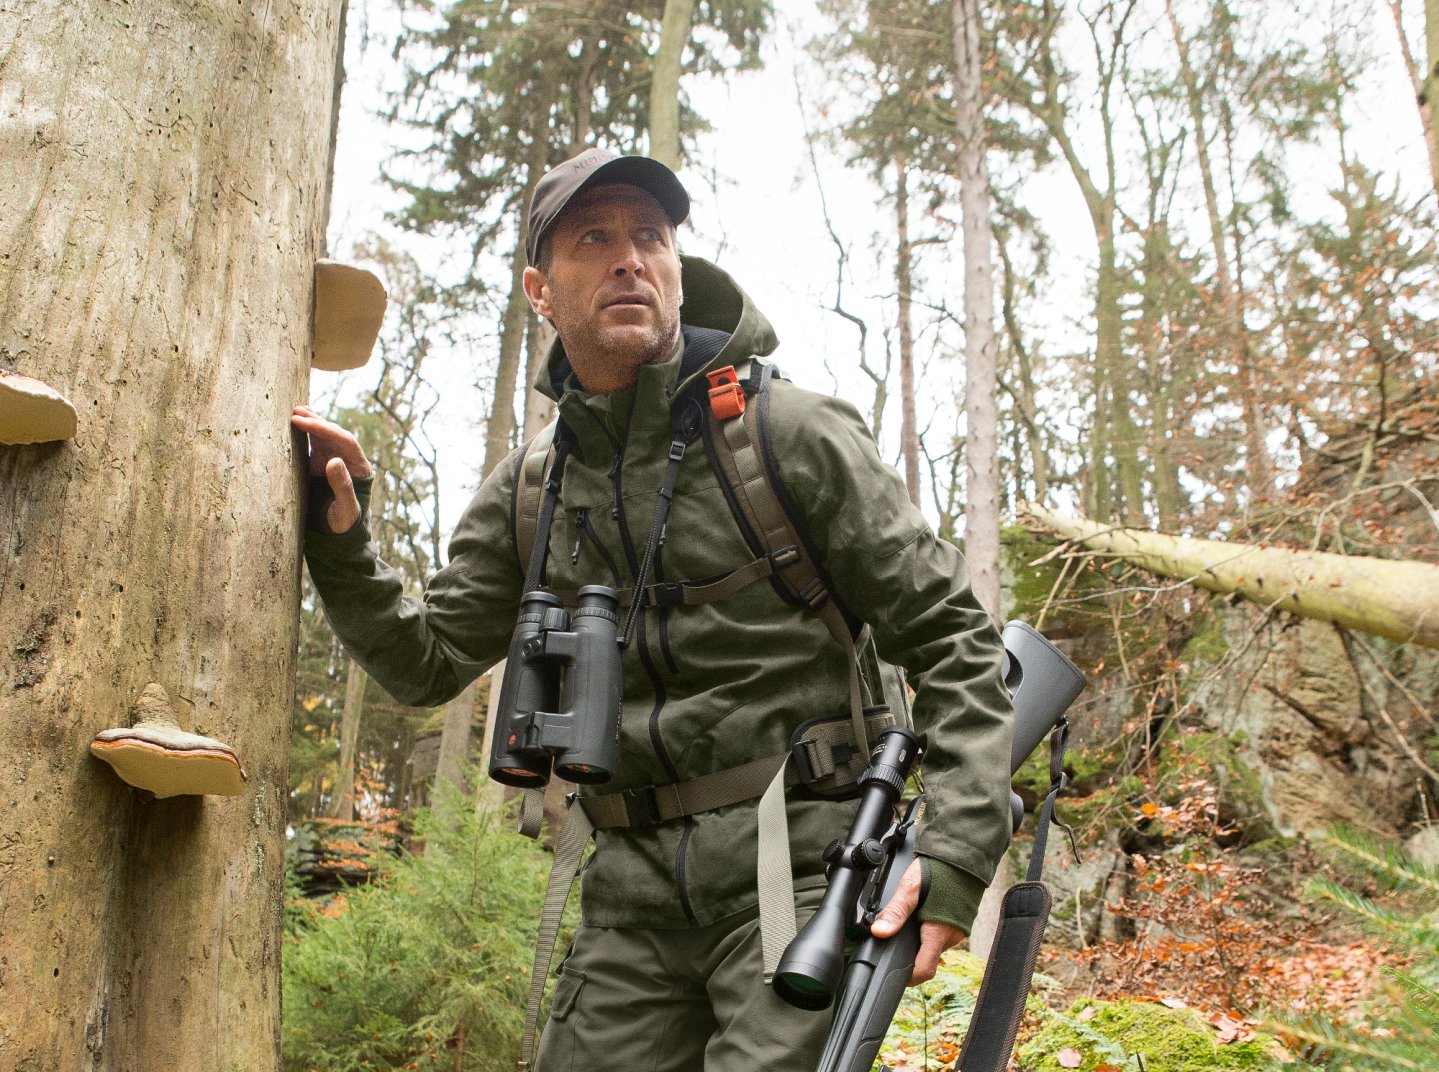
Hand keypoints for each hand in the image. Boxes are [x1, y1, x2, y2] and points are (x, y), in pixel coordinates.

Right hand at [292, 405, 373, 534]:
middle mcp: (348, 458)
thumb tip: (334, 460)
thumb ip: (343, 486)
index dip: (325, 429)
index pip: (345, 440)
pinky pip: (314, 443)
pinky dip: (305, 432)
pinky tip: (294, 422)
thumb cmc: (344, 523)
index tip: (305, 423)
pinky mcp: (320, 462)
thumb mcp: (346, 509)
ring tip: (294, 412)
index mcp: (360, 466)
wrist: (337, 532)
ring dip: (311, 422)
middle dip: (317, 422)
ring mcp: (334, 458)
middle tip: (296, 414)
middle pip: (334, 433)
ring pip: (324, 435)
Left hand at [868, 859, 966, 984]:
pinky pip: (943, 932)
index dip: (908, 977)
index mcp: (938, 933)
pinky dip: (931, 928)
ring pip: (935, 944)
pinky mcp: (960, 920)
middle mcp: (951, 936)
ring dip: (921, 938)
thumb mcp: (911, 887)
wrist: (966, 854)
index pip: (924, 970)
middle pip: (927, 957)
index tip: (894, 973)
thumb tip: (879, 932)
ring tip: (908, 921)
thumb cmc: (941, 868)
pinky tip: (922, 913)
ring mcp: (957, 929)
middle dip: (911, 953)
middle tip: (895, 938)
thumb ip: (895, 911)